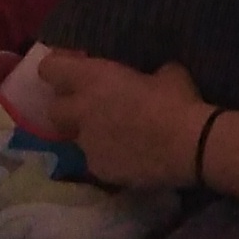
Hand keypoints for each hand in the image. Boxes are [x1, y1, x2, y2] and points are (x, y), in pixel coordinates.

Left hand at [37, 51, 208, 187]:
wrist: (188, 147)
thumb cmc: (176, 101)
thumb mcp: (166, 74)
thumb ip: (146, 76)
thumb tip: (151, 79)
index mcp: (92, 79)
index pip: (50, 69)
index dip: (57, 68)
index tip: (71, 70)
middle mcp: (81, 111)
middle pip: (54, 110)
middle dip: (67, 108)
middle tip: (90, 107)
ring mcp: (87, 144)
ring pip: (78, 139)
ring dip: (91, 135)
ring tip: (118, 137)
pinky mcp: (99, 170)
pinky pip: (97, 160)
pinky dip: (109, 157)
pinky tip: (131, 157)